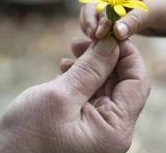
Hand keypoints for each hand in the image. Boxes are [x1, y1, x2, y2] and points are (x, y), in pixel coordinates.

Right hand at [0, 38, 149, 152]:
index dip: (127, 54)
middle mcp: (111, 131)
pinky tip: (65, 69)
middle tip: (83, 40)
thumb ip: (91, 69)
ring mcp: (97, 128)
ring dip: (91, 66)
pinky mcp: (83, 123)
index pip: (137, 83)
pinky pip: (90, 95)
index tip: (110, 32)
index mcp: (114, 130)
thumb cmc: (27, 133)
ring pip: (104, 87)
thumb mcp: (61, 95)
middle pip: (121, 83)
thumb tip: (113, 43)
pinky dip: (81, 78)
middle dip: (105, 57)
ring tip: (71, 53)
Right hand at [80, 0, 165, 39]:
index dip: (97, 15)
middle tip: (93, 38)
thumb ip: (135, 20)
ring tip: (94, 41)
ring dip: (92, 28)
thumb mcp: (155, 11)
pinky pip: (102, 27)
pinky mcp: (116, 21)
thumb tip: (115, 32)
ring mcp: (114, 8)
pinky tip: (99, 43)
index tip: (100, 32)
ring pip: (94, 17)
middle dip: (90, 22)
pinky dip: (99, 34)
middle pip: (92, 7)